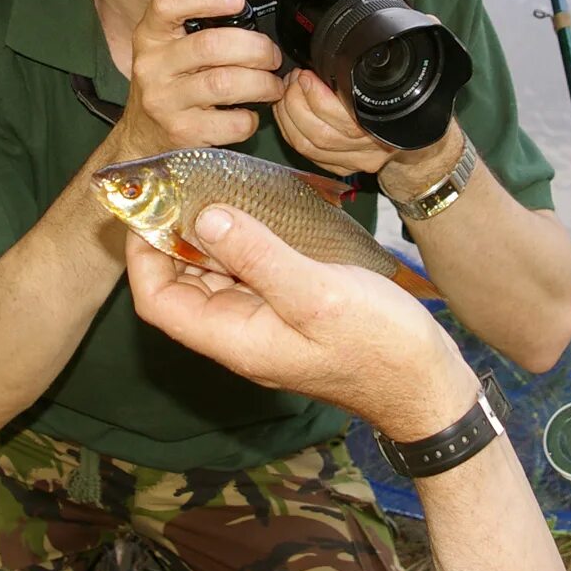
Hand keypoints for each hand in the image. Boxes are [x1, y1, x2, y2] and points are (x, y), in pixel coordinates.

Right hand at [115, 0, 286, 157]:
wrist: (143, 138)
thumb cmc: (168, 80)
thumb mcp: (175, 36)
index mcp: (150, 35)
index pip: (168, 4)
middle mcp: (152, 66)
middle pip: (211, 46)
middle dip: (255, 48)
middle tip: (271, 55)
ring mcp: (165, 102)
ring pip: (225, 84)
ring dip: (262, 83)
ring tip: (272, 83)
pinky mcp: (182, 134)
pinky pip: (229, 123)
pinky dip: (250, 118)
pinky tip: (251, 112)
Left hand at [124, 205, 475, 441]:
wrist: (427, 384)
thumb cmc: (378, 345)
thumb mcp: (317, 294)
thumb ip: (259, 256)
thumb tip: (206, 217)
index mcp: (235, 339)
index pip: (160, 302)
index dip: (143, 256)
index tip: (148, 209)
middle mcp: (240, 334)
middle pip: (182, 286)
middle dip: (171, 238)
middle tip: (178, 186)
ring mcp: (264, 325)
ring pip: (215, 278)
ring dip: (207, 237)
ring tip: (211, 189)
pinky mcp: (288, 313)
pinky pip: (248, 276)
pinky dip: (241, 245)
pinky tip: (255, 214)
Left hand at [270, 67, 398, 176]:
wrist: (415, 130)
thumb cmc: (400, 101)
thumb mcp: (387, 83)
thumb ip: (357, 76)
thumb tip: (326, 56)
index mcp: (383, 127)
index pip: (344, 121)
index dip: (316, 97)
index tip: (306, 75)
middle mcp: (368, 150)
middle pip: (319, 134)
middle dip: (296, 102)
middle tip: (293, 80)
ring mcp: (351, 161)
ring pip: (306, 146)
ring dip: (288, 115)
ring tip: (287, 91)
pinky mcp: (338, 167)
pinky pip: (305, 153)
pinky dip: (289, 130)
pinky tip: (285, 113)